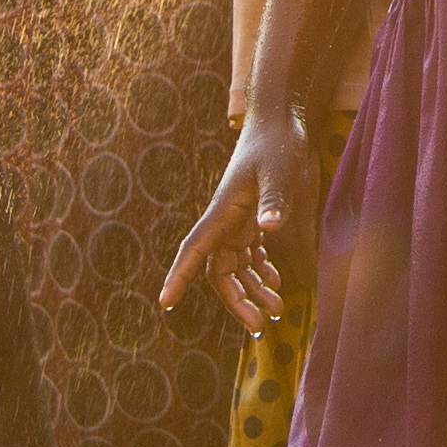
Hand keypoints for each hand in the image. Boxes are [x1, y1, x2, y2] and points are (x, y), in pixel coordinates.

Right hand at [164, 102, 328, 332]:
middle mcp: (228, 220)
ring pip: (238, 267)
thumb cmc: (276, 142)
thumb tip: (268, 229)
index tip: (166, 301)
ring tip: (275, 311)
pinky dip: (261, 272)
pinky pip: (252, 254)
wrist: (280, 120)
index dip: (180, 275)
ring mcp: (241, 220)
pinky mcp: (256, 218)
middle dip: (236, 300)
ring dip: (253, 291)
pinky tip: (276, 284)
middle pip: (221, 270)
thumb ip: (274, 199)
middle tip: (258, 326)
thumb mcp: (279, 170)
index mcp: (224, 211)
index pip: (195, 249)